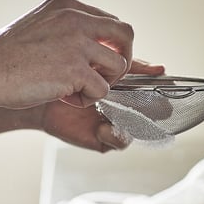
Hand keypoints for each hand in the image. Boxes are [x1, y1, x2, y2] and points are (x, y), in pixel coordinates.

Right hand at [0, 0, 138, 109]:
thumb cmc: (5, 56)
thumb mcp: (40, 26)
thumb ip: (66, 29)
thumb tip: (92, 44)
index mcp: (67, 6)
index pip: (110, 22)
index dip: (112, 46)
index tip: (101, 62)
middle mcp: (76, 19)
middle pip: (126, 35)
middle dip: (123, 59)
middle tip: (106, 76)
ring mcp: (77, 43)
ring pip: (118, 66)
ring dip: (101, 83)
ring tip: (75, 90)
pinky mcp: (75, 69)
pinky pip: (102, 89)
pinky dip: (86, 99)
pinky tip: (63, 97)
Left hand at [39, 58, 164, 151]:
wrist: (37, 87)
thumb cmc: (64, 70)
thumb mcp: (99, 62)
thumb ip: (129, 65)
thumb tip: (160, 68)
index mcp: (125, 87)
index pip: (152, 92)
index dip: (162, 93)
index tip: (165, 90)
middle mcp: (123, 107)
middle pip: (151, 113)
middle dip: (155, 111)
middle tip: (156, 108)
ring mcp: (114, 123)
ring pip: (138, 129)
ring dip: (133, 121)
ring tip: (118, 113)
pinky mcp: (102, 139)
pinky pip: (120, 142)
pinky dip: (115, 134)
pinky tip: (102, 126)